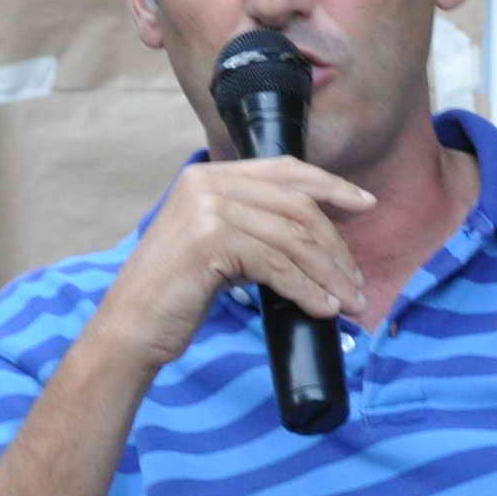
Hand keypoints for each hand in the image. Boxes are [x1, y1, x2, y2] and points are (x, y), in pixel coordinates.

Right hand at [89, 156, 377, 365]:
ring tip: (349, 302)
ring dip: (329, 274)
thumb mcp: (217, 245)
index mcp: (206, 176)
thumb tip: (319, 233)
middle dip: (335, 246)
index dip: (330, 185)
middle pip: (296, 206)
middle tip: (356, 281)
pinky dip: (307, 289)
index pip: (284, 170)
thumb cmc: (175, 292)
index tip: (366, 204)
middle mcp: (205, 184)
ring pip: (292, 238)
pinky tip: (322, 308)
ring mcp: (206, 210)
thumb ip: (253, 225)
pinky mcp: (210, 241)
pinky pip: (277, 265)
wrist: (130, 326)